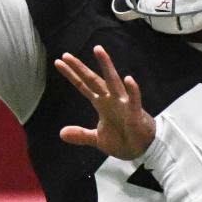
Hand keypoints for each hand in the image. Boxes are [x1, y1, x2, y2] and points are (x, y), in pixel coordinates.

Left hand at [54, 45, 155, 159]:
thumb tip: (61, 133)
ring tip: (98, 51)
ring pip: (113, 82)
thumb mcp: (98, 139)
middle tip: (67, 55)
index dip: (72, 75)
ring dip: (106, 66)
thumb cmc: (123, 139)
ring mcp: (124, 104)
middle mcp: (111, 99)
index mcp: (101, 103)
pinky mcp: (136, 113)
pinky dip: (132, 90)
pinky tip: (128, 79)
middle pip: (93, 80)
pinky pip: (134, 100)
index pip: (83, 86)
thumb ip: (81, 134)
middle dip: (81, 68)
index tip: (59, 62)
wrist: (143, 150)